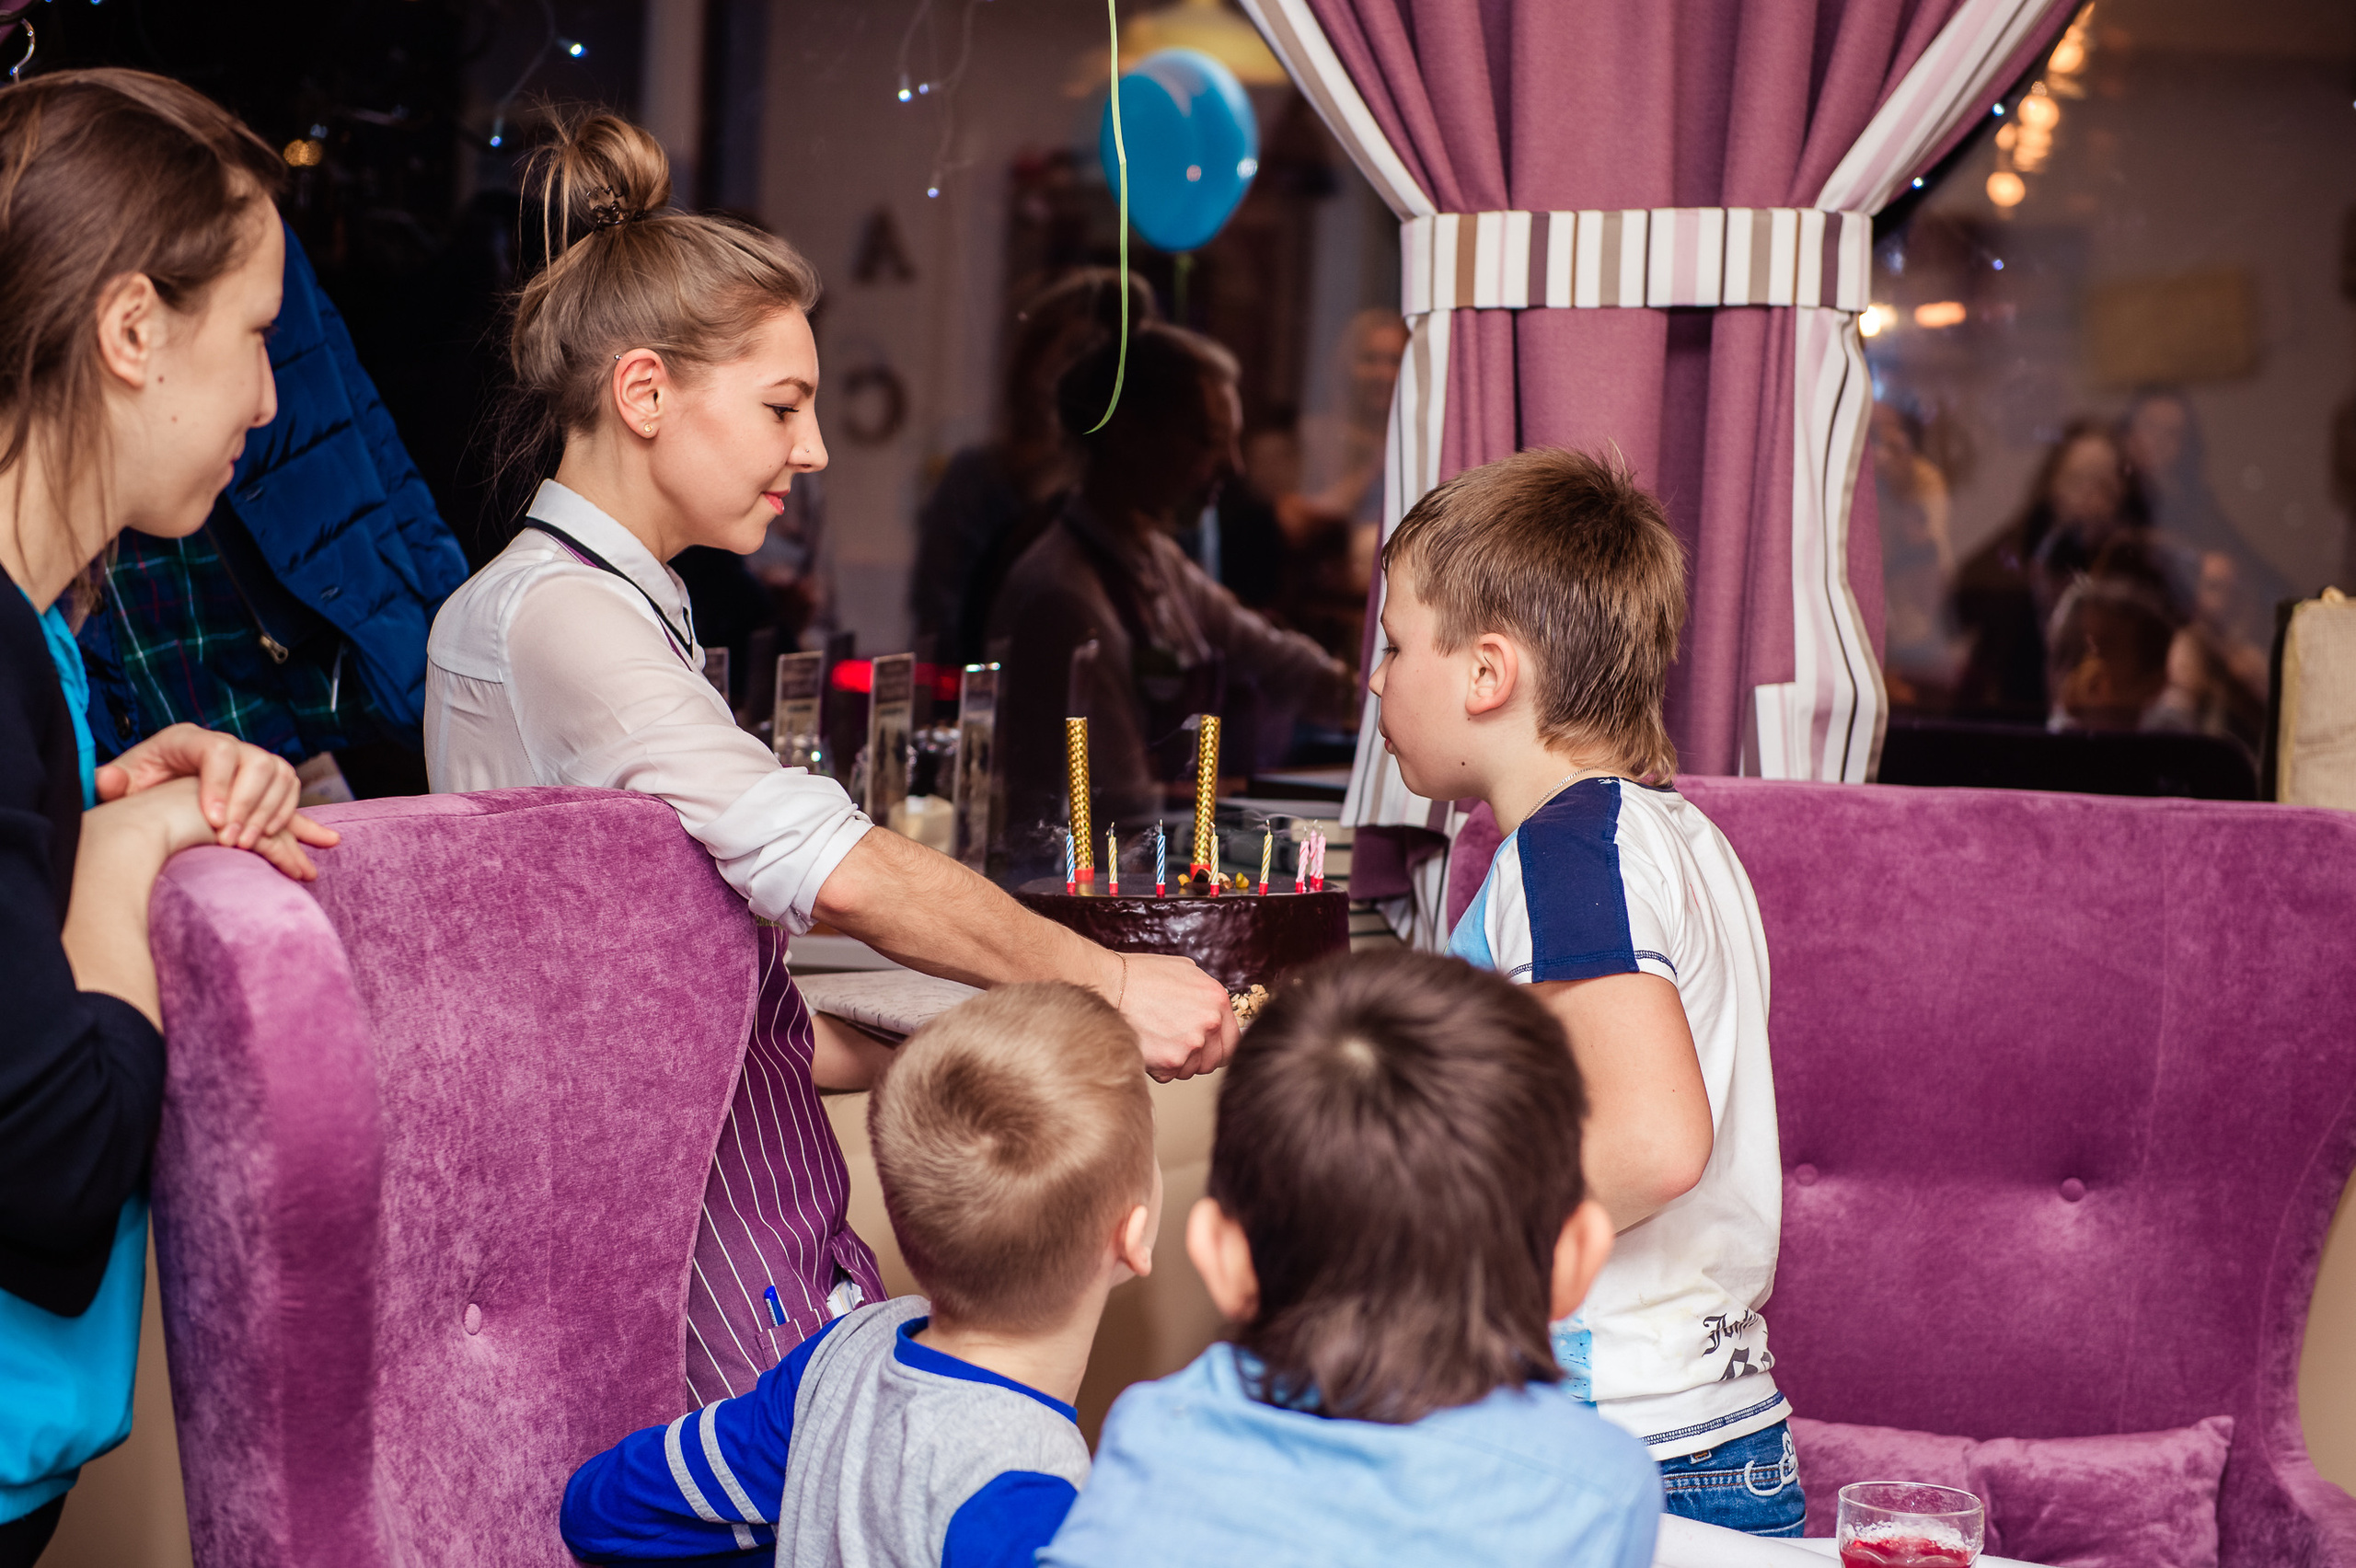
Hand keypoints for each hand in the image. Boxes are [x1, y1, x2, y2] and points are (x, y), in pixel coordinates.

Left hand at [97, 722, 337, 854]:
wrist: (158, 787)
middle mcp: (225, 744)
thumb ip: (112, 782)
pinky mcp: (266, 777)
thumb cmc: (141, 785)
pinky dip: (285, 812)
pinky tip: (270, 836)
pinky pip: (290, 787)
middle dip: (248, 804)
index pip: (218, 751)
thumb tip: (108, 780)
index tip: (214, 822)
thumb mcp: (122, 783)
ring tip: (247, 843)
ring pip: (279, 773)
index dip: (221, 785)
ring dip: (269, 812)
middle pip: (257, 761)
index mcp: (186, 739)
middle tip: (231, 841)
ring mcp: (249, 758)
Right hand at [1116, 952, 1238, 1081]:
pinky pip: (1170, 1075)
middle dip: (1197, 1057)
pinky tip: (1147, 1045)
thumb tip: (1218, 1014)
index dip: (1218, 1046)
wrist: (1109, 984)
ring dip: (1177, 1062)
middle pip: (1214, 1060)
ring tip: (1157, 1040)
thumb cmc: (1142, 976)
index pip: (1233, 1040)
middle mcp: (1209, 1022)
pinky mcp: (1170, 1062)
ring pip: (1191, 1070)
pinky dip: (1158, 1067)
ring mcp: (1191, 1044)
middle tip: (1175, 1045)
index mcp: (1217, 999)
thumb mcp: (1186, 972)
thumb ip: (1208, 996)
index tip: (1206, 1048)